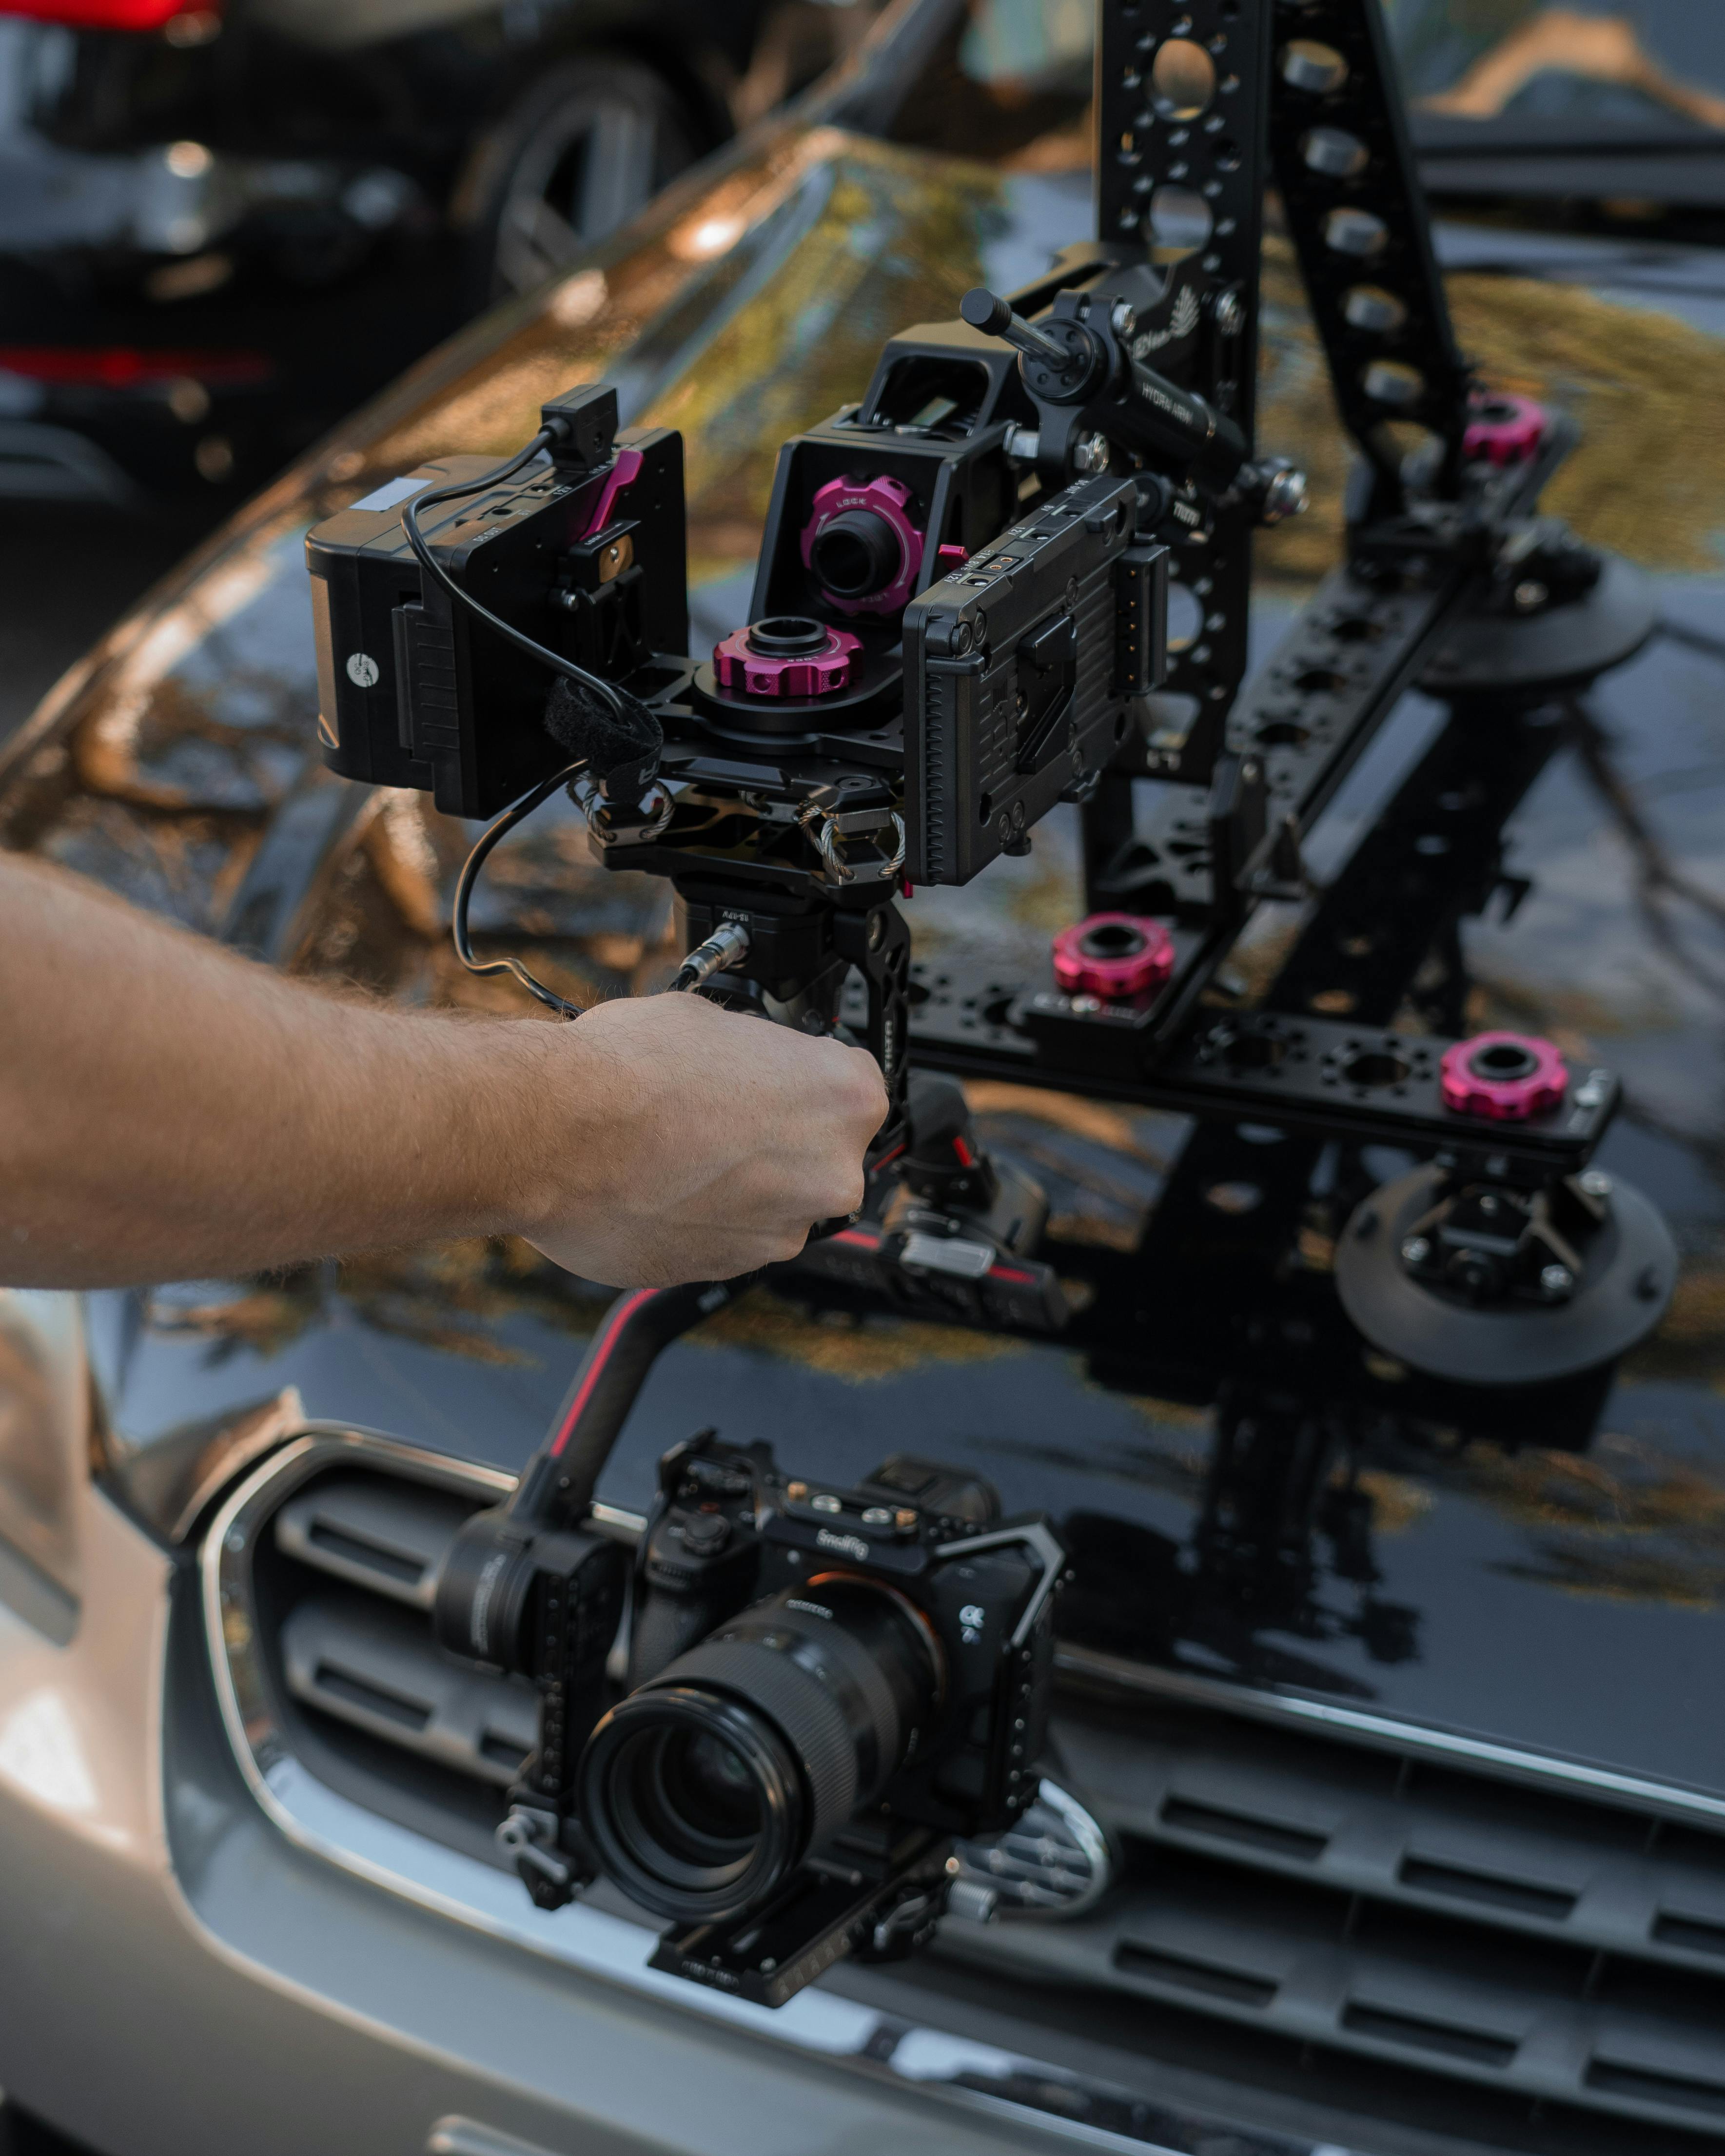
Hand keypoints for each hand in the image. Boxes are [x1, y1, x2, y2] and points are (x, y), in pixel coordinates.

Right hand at [517, 991, 887, 1287]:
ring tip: (676, 1149)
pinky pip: (731, 1237)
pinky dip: (704, 1218)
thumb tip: (743, 1060)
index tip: (775, 1082)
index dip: (804, 1081)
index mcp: (844, 1098)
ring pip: (775, 1202)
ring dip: (739, 1183)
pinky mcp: (729, 1270)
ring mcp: (782, 1231)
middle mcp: (830, 1174)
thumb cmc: (625, 1071)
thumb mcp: (706, 1019)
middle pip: (820, 1153)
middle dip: (776, 1138)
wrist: (553, 1134)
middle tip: (717, 1113)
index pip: (853, 1086)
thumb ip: (751, 1052)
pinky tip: (659, 1185)